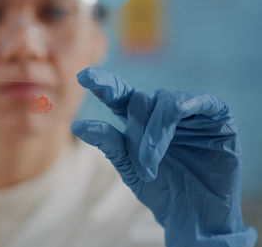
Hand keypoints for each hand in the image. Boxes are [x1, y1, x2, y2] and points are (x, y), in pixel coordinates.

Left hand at [71, 68, 257, 246]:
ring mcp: (189, 111)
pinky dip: (178, 112)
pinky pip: (196, 101)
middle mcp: (163, 112)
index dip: (104, 84)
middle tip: (141, 165)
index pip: (119, 96)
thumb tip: (78, 126)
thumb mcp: (130, 168)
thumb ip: (109, 143)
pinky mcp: (217, 115)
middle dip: (136, 131)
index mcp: (140, 122)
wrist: (196, 217)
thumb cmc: (162, 192)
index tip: (83, 77)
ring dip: (154, 133)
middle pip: (140, 101)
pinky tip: (171, 126)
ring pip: (164, 102)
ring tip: (151, 165)